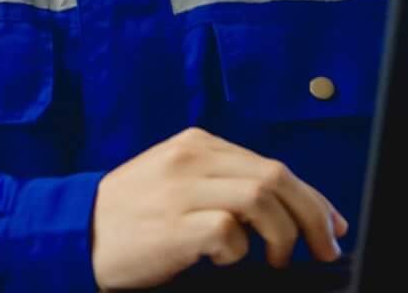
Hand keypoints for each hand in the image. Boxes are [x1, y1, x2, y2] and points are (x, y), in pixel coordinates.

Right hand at [89, 127, 349, 289]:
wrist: (75, 233)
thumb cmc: (129, 215)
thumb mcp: (173, 181)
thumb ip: (219, 182)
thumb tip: (283, 208)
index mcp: (194, 145)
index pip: (272, 165)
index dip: (313, 197)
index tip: (332, 225)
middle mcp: (191, 160)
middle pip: (276, 177)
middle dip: (313, 215)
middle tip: (324, 247)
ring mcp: (181, 191)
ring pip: (262, 199)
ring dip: (284, 235)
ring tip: (278, 259)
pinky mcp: (173, 226)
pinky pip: (229, 233)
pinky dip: (240, 252)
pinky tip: (225, 261)